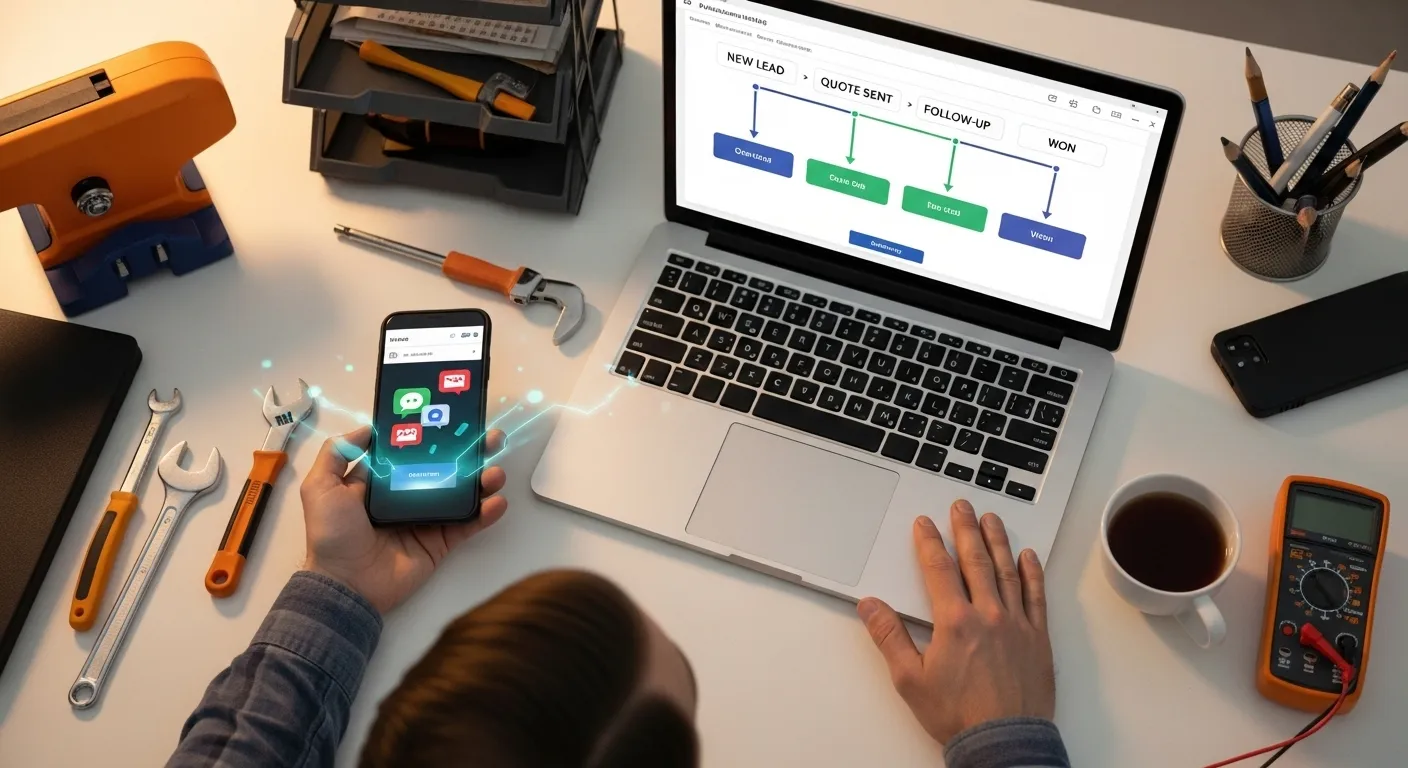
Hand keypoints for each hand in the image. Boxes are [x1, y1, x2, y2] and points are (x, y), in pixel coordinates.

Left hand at [299, 426, 507, 614]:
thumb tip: (367, 428)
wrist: (346, 584)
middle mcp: (406, 496)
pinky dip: (485, 512)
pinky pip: (467, 524)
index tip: (453, 418)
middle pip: (444, 469)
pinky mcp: (440, 542)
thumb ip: (337, 453)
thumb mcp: (320, 487)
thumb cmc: (332, 534)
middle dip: (468, 453)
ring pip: (461, 493)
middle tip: (489, 439)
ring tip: (495, 471)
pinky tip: (497, 501)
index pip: (411, 452)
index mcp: (381, 482)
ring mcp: (426, 519)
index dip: (431, 435)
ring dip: (482, 480)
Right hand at [858, 499, 1054, 744]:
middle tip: (961, 506)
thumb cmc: (959, 715)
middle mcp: (988, 615)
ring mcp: (1017, 624)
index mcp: (955, 622)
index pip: (939, 569)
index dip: (929, 543)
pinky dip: (1032, 574)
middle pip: (975, 560)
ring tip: (992, 519)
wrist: (1004, 742)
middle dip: (965, 529)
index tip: (924, 524)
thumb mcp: (910, 679)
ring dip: (997, 542)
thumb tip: (870, 606)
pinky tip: (1028, 557)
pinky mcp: (1038, 638)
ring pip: (1007, 572)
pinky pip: (1036, 597)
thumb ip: (889, 637)